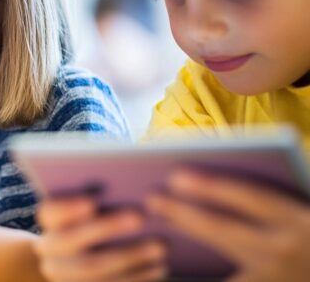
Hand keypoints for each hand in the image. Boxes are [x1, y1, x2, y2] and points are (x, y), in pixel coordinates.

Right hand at [34, 197, 166, 281]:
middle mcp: (50, 250)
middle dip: (106, 228)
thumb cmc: (92, 220)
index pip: (49, 212)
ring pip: (91, 270)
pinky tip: (158, 267)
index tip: (91, 202)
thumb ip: (97, 196)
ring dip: (129, 256)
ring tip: (160, 246)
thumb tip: (123, 183)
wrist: (78, 258)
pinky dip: (136, 278)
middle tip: (139, 217)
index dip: (67, 208)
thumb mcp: (88, 205)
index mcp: (48, 222)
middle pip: (70, 241)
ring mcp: (65, 275)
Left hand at [148, 169, 309, 281]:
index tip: (175, 176)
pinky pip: (221, 280)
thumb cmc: (306, 231)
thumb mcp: (297, 209)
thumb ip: (264, 197)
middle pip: (224, 229)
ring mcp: (274, 277)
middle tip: (152, 198)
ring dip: (187, 242)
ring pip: (218, 260)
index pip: (250, 197)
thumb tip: (200, 181)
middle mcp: (286, 249)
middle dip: (184, 214)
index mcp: (299, 218)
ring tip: (157, 229)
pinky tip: (170, 268)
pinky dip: (196, 275)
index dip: (211, 187)